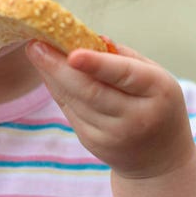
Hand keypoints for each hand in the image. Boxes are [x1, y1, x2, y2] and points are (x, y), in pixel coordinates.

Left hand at [26, 41, 195, 178]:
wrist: (160, 159)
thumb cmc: (157, 104)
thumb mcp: (154, 76)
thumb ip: (122, 56)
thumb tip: (86, 37)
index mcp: (157, 91)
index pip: (124, 75)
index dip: (97, 64)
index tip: (72, 53)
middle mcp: (136, 116)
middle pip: (89, 90)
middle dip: (57, 66)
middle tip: (35, 45)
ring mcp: (113, 134)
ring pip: (74, 100)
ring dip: (52, 75)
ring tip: (37, 52)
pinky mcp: (93, 143)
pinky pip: (69, 111)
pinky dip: (58, 90)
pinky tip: (49, 74)